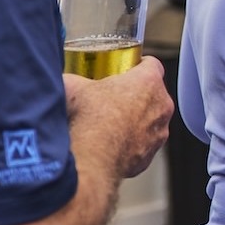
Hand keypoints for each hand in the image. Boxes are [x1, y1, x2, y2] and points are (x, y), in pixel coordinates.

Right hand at [64, 56, 172, 177]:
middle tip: (114, 98)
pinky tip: (113, 144)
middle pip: (153, 93)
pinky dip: (133, 142)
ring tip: (112, 123)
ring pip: (151, 119)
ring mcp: (160, 131)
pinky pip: (145, 143)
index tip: (125, 70)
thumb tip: (63, 78)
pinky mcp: (151, 153)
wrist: (91, 159)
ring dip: (137, 119)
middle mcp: (161, 105)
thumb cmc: (88, 120)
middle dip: (137, 94)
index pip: (152, 64)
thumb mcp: (73, 87)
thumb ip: (73, 78)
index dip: (138, 65)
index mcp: (148, 81)